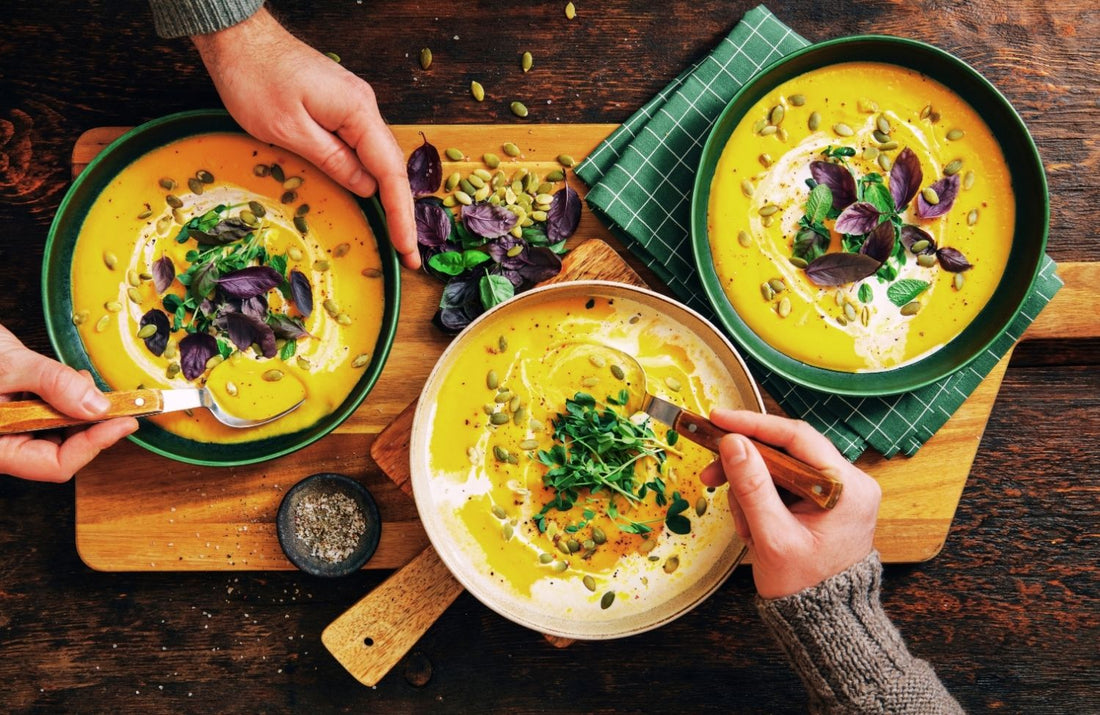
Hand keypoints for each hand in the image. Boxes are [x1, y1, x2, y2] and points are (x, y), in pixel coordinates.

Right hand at [0, 325, 137, 481]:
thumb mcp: (7, 366)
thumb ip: (52, 384)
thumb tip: (96, 405)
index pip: (55, 465)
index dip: (94, 446)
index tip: (125, 421)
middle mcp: (5, 443)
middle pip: (62, 451)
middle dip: (91, 425)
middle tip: (117, 401)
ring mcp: (13, 428)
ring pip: (61, 431)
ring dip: (80, 408)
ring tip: (76, 381)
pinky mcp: (20, 411)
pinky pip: (53, 412)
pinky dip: (68, 396)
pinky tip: (67, 379)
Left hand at [191, 8, 420, 269]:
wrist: (237, 36)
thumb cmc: (254, 78)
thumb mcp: (290, 130)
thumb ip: (332, 160)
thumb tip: (366, 188)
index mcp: (357, 112)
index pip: (390, 173)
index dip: (401, 216)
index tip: (409, 250)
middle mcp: (364, 107)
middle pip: (392, 168)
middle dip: (402, 213)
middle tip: (408, 254)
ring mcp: (352, 106)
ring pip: (378, 159)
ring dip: (388, 198)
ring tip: (395, 234)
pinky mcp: (338, 107)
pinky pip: (362, 148)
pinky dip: (370, 177)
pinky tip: (371, 199)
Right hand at [699, 409, 880, 598]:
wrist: (824, 620)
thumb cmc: (805, 586)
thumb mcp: (772, 536)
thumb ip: (752, 487)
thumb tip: (732, 443)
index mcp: (847, 487)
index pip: (797, 437)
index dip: (754, 425)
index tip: (719, 420)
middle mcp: (848, 482)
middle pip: (785, 451)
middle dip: (745, 465)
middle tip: (710, 474)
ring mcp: (835, 491)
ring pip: (778, 468)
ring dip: (750, 490)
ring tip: (743, 524)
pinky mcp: (822, 502)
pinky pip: (782, 486)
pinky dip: (760, 500)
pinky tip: (752, 525)